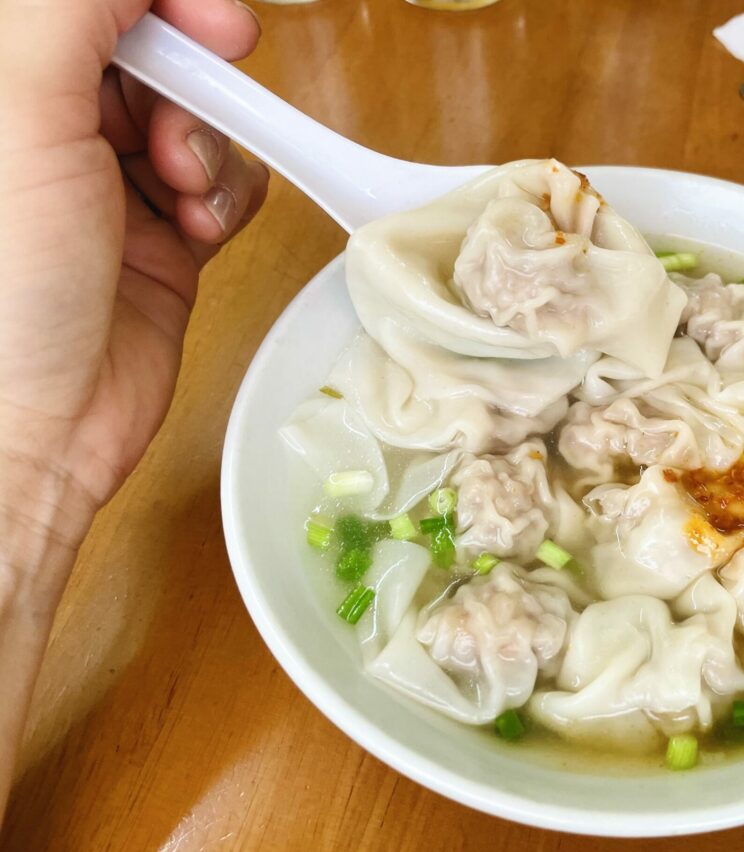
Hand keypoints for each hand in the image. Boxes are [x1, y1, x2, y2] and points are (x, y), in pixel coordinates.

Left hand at [0, 0, 267, 543]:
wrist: (32, 426)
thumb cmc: (2, 286)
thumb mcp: (18, 112)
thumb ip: (74, 11)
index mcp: (2, 86)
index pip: (90, 7)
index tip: (208, 17)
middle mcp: (49, 126)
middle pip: (151, 52)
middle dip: (189, 74)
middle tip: (210, 81)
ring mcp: (109, 182)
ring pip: (198, 115)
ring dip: (212, 142)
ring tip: (183, 188)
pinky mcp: (164, 236)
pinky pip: (225, 182)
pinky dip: (230, 194)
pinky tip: (199, 226)